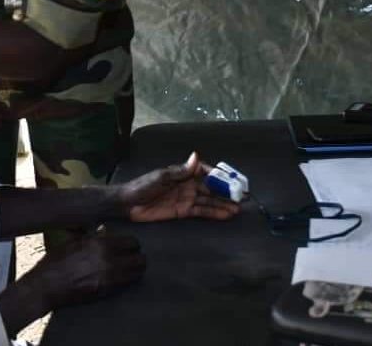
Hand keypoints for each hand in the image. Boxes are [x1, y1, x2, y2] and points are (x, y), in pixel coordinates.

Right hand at [27, 234, 145, 310]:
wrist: (46, 285)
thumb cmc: (56, 261)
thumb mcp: (72, 241)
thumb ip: (91, 236)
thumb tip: (105, 230)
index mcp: (99, 243)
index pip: (131, 241)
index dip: (131, 244)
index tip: (128, 246)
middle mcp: (108, 259)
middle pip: (140, 258)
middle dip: (137, 257)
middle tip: (132, 258)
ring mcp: (109, 277)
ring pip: (137, 273)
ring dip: (135, 270)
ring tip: (129, 269)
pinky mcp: (106, 291)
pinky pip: (127, 284)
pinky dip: (127, 280)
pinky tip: (121, 278)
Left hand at [116, 152, 239, 221]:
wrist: (128, 204)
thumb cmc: (143, 186)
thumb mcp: (161, 177)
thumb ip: (180, 170)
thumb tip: (196, 156)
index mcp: (183, 172)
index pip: (205, 171)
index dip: (220, 175)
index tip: (234, 179)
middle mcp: (188, 184)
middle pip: (211, 188)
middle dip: (226, 191)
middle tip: (243, 196)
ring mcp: (187, 198)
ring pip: (209, 201)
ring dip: (223, 204)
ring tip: (238, 209)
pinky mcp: (184, 211)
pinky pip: (202, 212)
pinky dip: (214, 213)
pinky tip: (225, 215)